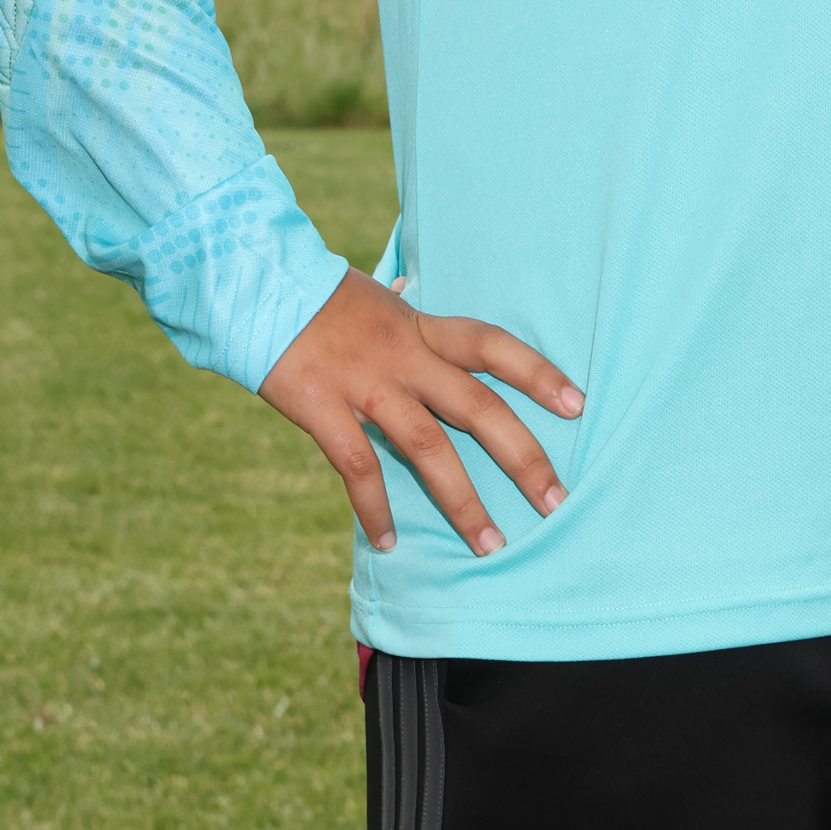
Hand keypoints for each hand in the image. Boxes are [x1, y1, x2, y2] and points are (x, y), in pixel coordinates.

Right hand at [259, 267, 583, 555]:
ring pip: (428, 448)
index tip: (578, 405)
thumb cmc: (318, 297)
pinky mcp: (323, 409)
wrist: (253, 284)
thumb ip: (403, 310)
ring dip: (463, 501)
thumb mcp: (375, 297)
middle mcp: (404, 356)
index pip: (493, 346)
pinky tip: (389, 543)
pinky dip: (375, 509)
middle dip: (522, 456)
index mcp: (421, 327)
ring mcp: (365, 384)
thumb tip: (411, 287)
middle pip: (478, 407)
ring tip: (491, 545)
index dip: (538, 373)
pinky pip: (358, 468)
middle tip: (557, 500)